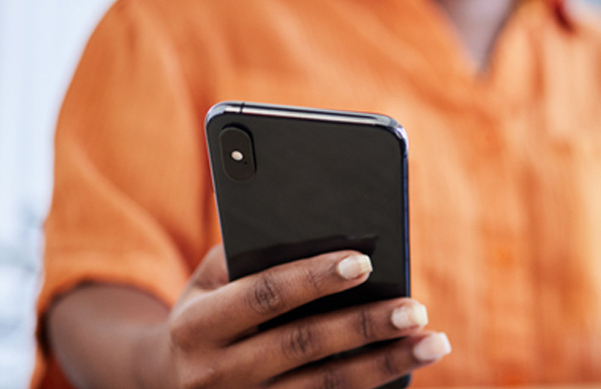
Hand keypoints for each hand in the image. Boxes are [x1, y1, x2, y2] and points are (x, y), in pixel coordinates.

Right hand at [145, 245, 450, 388]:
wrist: (169, 378)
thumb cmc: (210, 308)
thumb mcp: (211, 278)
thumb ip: (255, 252)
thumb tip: (322, 227)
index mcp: (197, 326)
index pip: (263, 296)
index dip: (313, 278)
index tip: (364, 261)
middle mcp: (214, 374)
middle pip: (302, 346)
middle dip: (364, 326)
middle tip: (415, 308)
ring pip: (324, 387)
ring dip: (385, 365)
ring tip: (432, 342)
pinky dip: (371, 388)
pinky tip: (407, 370)